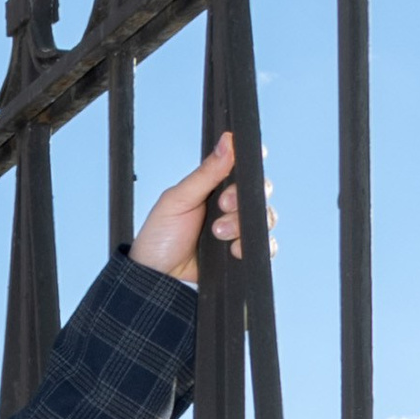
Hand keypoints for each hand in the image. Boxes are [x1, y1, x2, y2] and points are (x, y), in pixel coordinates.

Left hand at [129, 132, 275, 284]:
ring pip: (264, 218)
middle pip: (259, 193)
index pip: (242, 171)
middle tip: (223, 204)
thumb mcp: (178, 200)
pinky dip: (254, 245)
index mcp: (213, 190)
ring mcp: (237, 231)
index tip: (254, 156)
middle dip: (244, 197)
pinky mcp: (242, 254)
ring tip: (218, 232)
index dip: (252, 162)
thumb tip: (228, 141)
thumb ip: (205, 173)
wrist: (154, 277)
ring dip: (243, 223)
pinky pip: (265, 247)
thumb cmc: (160, 237)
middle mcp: (229, 209)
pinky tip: (234, 248)